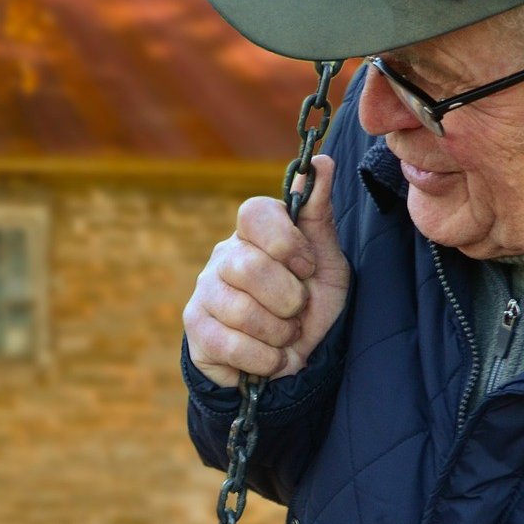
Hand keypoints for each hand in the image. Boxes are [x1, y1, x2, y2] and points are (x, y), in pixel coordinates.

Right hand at [184, 153, 349, 387]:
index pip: (254, 212)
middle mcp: (223, 255)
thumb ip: (320, 215)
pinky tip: (271, 358)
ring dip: (280, 334)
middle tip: (297, 312)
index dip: (286, 243)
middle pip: (251, 267)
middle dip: (289, 300)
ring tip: (284, 336)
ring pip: (242, 311)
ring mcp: (204, 291)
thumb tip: (322, 162)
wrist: (290, 361)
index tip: (307, 268)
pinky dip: (265, 360)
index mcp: (255, 233)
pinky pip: (232, 345)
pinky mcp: (196, 329)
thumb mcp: (327, 263)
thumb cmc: (309, 306)